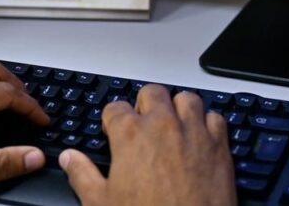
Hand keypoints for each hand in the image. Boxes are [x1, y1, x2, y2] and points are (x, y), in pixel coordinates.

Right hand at [58, 85, 235, 205]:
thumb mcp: (101, 203)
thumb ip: (82, 175)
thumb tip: (69, 158)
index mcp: (131, 134)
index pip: (116, 107)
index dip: (113, 120)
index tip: (114, 131)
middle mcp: (163, 124)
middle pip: (153, 93)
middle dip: (145, 104)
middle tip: (143, 124)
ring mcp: (194, 132)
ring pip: (187, 98)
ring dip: (178, 108)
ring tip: (173, 125)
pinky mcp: (220, 145)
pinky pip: (216, 118)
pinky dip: (207, 124)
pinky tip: (200, 138)